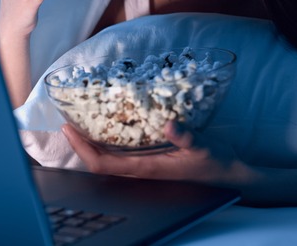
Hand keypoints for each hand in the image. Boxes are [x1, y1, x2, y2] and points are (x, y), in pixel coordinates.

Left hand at [62, 121, 252, 185]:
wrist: (228, 174)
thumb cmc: (215, 162)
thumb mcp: (203, 146)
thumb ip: (186, 136)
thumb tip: (169, 124)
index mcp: (147, 168)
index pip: (103, 163)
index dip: (83, 148)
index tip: (69, 130)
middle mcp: (141, 169)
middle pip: (99, 162)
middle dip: (80, 144)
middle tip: (67, 122)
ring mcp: (145, 166)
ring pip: (108, 159)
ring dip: (91, 143)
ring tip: (80, 122)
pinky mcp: (151, 160)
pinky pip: (121, 154)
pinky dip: (107, 142)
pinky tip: (106, 127)